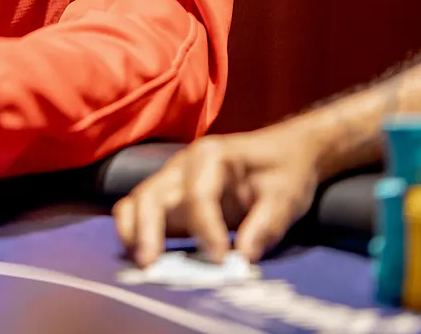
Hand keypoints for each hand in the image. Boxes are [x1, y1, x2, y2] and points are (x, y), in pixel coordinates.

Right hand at [113, 124, 325, 265]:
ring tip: (142, 265)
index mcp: (212, 155)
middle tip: (151, 266)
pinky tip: (145, 257)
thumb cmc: (284, 170)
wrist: (282, 153)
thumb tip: (243, 257)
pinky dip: (135, 233)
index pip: (198, 194)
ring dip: (134, 233)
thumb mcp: (286, 197)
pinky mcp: (169, 198)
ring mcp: (172, 180)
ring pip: (137, 202)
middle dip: (148, 231)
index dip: (205, 230)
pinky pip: (139, 211)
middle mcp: (183, 165)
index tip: (221, 260)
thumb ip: (266, 225)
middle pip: (152, 195)